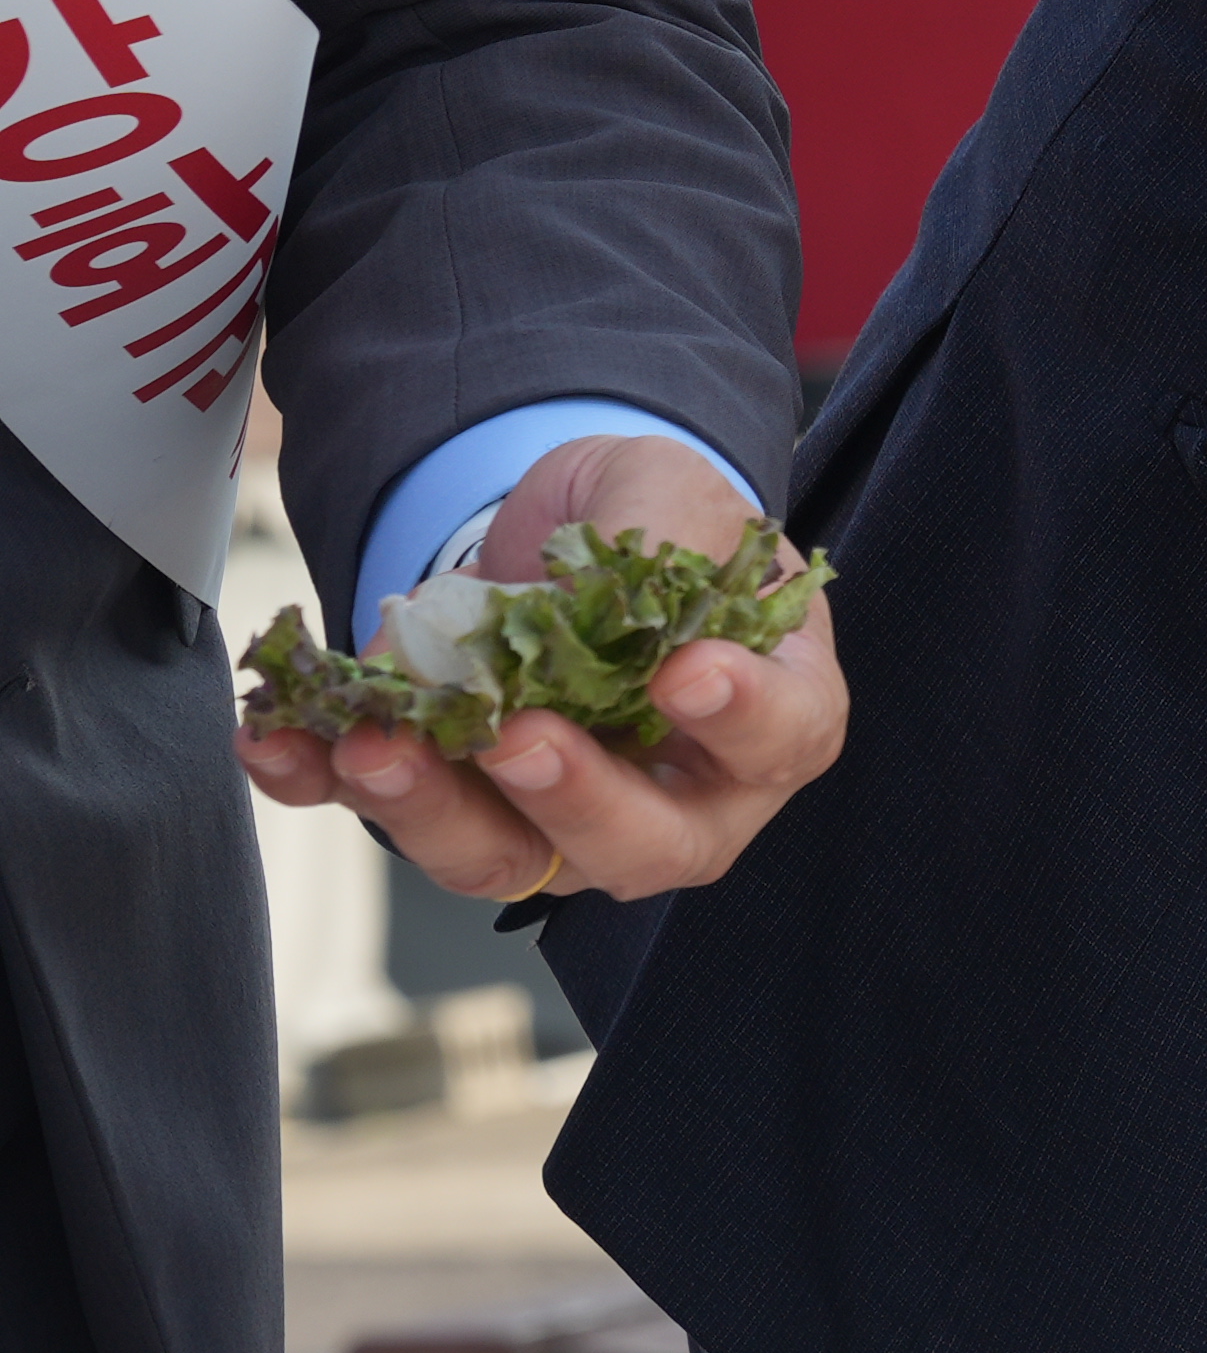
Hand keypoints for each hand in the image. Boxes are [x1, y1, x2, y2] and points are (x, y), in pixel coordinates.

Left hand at [234, 432, 844, 903]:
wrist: (576, 531)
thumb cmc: (663, 521)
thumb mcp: (673, 492)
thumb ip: (652, 544)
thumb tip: (565, 612)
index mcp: (772, 713)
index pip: (782, 737)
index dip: (741, 719)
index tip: (683, 676)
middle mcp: (679, 795)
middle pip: (643, 845)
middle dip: (570, 800)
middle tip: (517, 737)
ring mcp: (562, 820)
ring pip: (507, 860)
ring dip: (430, 810)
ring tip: (371, 744)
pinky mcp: (459, 806)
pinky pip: (389, 819)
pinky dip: (324, 784)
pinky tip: (278, 742)